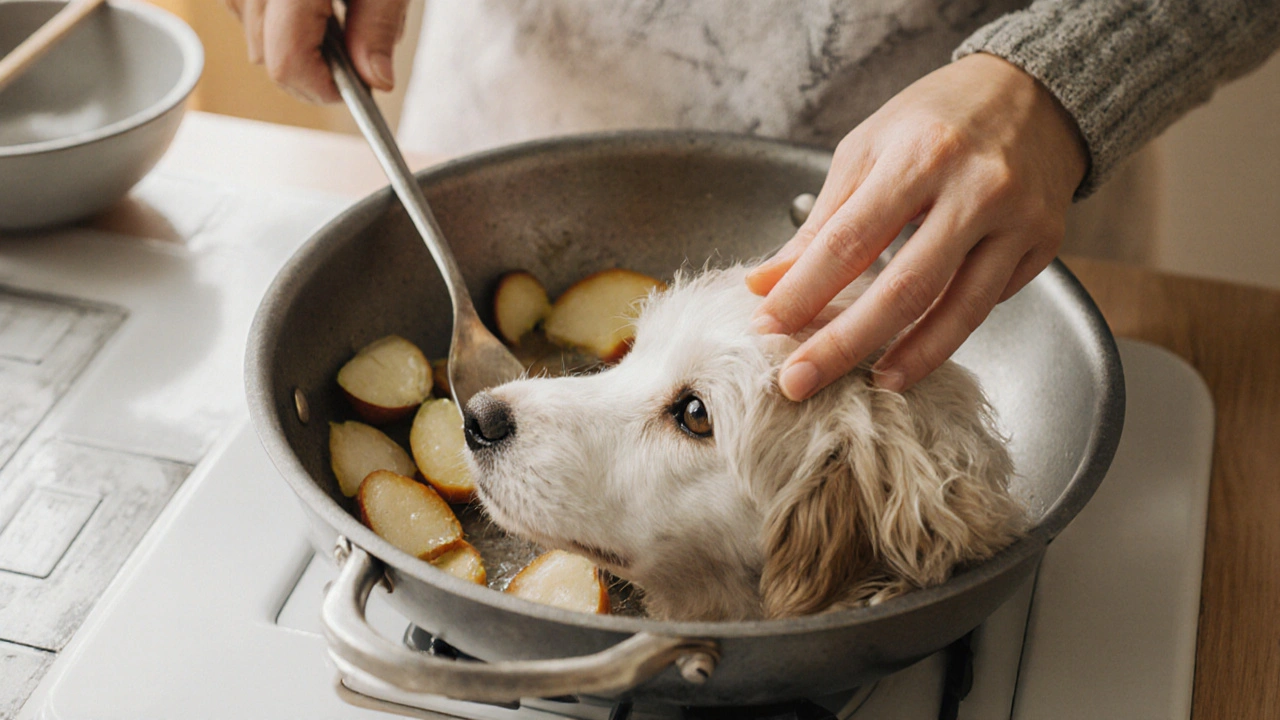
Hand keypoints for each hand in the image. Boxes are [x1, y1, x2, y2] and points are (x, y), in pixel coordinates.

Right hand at [223, 0, 409, 101]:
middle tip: (353, 42)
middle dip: (314, 67)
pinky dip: (275, 20)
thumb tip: (376, 82)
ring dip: (292, 42)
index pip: (286, 63)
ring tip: (330, 8)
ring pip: (255, 42)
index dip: (323, 87)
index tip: (357, 87)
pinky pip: (246, 15)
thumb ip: (377, 28)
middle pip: (267, 60)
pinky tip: (307, 0)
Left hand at [746, 53, 1087, 400]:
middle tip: (799, 382)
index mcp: (919, 155)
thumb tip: (764, 284)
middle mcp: (975, 188)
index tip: (767, 328)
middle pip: (903, 288)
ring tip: (873, 384)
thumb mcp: (867, 150)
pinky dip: (949, 332)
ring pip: (959, 310)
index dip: (803, 291)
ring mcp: (1016, 220)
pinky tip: (918, 351)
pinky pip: (989, 303)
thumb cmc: (936, 119)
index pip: (848, 241)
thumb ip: (821, 223)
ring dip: (911, 357)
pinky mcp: (1042, 245)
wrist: (1033, 92)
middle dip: (844, 344)